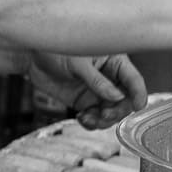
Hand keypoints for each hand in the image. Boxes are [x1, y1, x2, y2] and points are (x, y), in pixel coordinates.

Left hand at [27, 52, 147, 129]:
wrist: (32, 56)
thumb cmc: (56, 49)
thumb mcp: (78, 62)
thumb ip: (96, 80)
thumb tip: (117, 97)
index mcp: (114, 62)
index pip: (133, 79)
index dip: (139, 93)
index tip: (139, 106)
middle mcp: (110, 79)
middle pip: (125, 101)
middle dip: (118, 110)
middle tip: (104, 114)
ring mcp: (97, 92)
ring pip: (111, 112)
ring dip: (104, 120)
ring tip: (88, 118)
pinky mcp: (84, 102)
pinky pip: (94, 117)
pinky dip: (91, 122)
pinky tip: (82, 118)